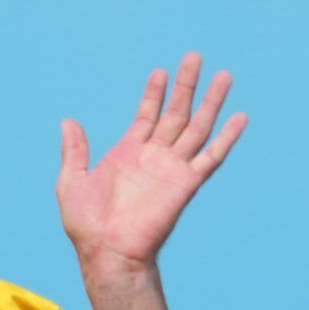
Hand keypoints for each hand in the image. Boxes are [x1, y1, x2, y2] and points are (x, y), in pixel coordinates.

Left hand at [56, 53, 245, 278]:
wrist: (107, 252)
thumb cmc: (87, 225)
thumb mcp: (72, 181)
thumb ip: (75, 151)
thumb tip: (68, 121)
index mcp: (129, 154)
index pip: (147, 115)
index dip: (154, 93)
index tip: (161, 71)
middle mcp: (154, 157)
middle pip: (176, 113)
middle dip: (186, 85)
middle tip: (195, 57)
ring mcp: (172, 169)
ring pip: (197, 127)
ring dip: (210, 101)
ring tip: (224, 74)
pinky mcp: (186, 184)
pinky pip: (211, 157)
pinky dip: (227, 138)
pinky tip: (240, 117)